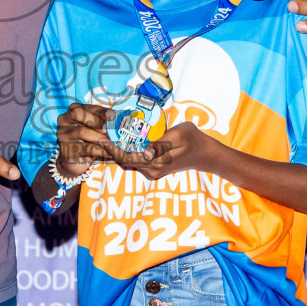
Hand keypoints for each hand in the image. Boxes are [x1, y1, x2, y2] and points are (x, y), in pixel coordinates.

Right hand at [55, 103, 114, 176]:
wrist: (76, 161)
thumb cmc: (88, 140)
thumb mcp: (94, 128)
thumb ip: (101, 121)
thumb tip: (116, 118)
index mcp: (71, 111)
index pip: (84, 107)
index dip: (99, 110)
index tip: (113, 115)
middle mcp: (63, 121)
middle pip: (77, 114)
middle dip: (96, 120)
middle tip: (108, 129)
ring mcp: (63, 136)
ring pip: (82, 132)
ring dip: (100, 137)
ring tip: (111, 142)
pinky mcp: (66, 151)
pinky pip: (86, 148)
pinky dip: (101, 150)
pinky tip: (110, 153)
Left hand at [103, 121, 218, 181]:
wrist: (205, 153)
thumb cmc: (193, 139)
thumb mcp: (180, 135)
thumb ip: (162, 143)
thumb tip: (146, 152)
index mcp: (157, 162)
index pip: (128, 158)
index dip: (113, 149)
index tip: (102, 139)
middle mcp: (153, 170)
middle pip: (126, 161)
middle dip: (113, 149)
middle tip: (102, 134)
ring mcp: (153, 171)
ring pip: (131, 161)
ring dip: (120, 150)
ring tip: (110, 135)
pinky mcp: (154, 169)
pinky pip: (137, 161)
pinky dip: (129, 152)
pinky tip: (125, 141)